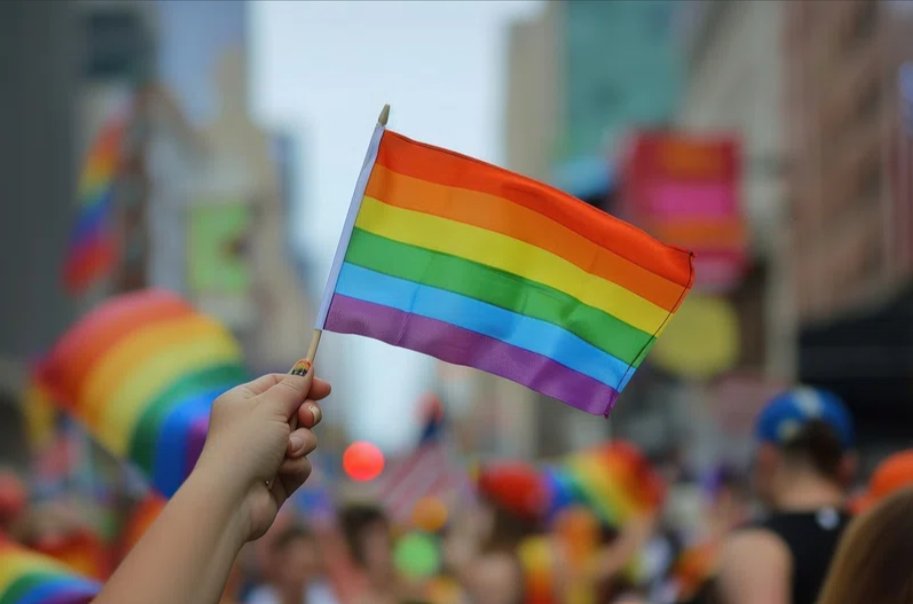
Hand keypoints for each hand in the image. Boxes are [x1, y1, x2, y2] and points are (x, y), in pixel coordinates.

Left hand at [193, 367, 330, 540]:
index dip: (302, 383)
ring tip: (288, 451)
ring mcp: (264, 452)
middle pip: (294, 409)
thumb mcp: (271, 405)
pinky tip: (282, 472)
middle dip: (305, 415)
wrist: (232, 499)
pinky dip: (296, 465)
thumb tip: (306, 366)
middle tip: (306, 418)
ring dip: (301, 443)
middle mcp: (251, 425)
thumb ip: (294, 386)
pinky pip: (300, 462)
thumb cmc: (245, 445)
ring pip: (302, 437)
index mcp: (242, 402)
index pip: (277, 383)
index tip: (325, 388)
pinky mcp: (276, 476)